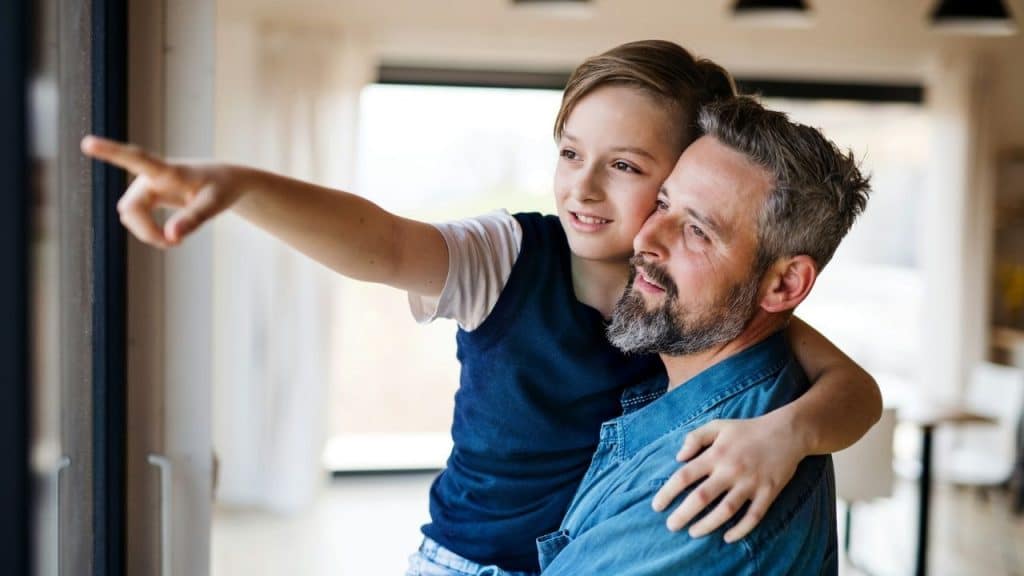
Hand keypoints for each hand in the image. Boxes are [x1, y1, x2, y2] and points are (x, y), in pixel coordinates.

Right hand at [80, 135, 242, 247]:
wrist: (223, 182)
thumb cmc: (221, 188)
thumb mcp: (215, 204)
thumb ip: (193, 219)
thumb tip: (171, 237)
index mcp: (168, 170)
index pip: (136, 159)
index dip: (111, 152)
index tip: (87, 142)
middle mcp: (150, 176)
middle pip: (130, 208)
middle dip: (147, 231)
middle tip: (175, 245)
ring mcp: (145, 186)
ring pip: (130, 216)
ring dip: (148, 233)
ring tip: (176, 240)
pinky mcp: (146, 196)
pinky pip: (135, 218)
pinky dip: (148, 232)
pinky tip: (169, 235)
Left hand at [651, 415, 805, 542]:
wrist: (787, 432)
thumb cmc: (748, 429)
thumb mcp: (718, 425)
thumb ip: (695, 438)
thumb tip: (678, 457)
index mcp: (716, 454)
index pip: (685, 475)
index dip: (668, 492)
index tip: (657, 506)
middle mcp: (731, 470)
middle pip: (702, 497)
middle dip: (684, 514)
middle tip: (671, 526)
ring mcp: (751, 483)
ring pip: (726, 510)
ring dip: (708, 525)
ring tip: (694, 533)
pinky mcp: (768, 492)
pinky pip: (754, 516)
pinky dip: (741, 529)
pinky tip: (728, 537)